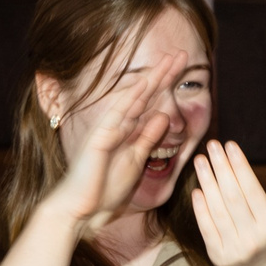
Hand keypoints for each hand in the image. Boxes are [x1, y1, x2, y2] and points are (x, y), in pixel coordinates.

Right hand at [39, 52, 184, 234]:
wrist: (80, 211)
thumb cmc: (104, 189)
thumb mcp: (136, 160)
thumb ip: (148, 138)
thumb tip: (164, 117)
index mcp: (128, 132)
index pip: (151, 103)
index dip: (167, 86)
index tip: (184, 70)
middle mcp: (118, 125)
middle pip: (145, 95)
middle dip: (163, 75)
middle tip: (182, 54)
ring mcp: (107, 129)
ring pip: (133, 98)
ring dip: (152, 79)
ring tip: (169, 60)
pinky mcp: (99, 138)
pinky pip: (118, 115)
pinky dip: (131, 99)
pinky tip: (145, 84)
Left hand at [189, 140, 265, 265]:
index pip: (252, 190)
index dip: (240, 166)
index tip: (230, 145)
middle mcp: (253, 239)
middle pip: (232, 197)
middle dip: (221, 168)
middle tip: (212, 146)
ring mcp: (234, 249)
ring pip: (217, 210)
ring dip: (207, 182)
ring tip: (200, 161)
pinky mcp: (217, 256)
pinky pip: (206, 228)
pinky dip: (200, 208)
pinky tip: (197, 189)